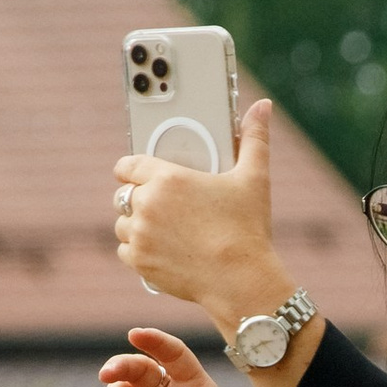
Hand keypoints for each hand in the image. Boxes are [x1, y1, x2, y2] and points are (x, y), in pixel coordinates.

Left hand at [114, 97, 290, 332]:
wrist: (242, 281)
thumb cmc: (248, 229)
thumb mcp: (254, 179)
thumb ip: (255, 139)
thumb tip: (263, 106)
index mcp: (168, 178)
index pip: (128, 165)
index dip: (131, 169)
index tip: (137, 174)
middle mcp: (147, 204)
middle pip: (124, 196)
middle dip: (139, 199)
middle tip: (163, 207)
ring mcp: (140, 234)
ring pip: (123, 225)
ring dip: (136, 225)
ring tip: (162, 230)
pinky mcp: (139, 262)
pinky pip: (125, 251)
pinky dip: (138, 252)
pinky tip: (159, 250)